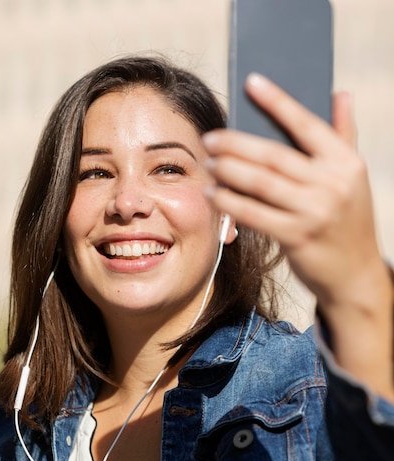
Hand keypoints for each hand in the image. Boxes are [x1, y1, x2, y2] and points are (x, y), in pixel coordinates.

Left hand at [203, 74, 392, 397]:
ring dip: (228, 171)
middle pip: (274, 156)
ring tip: (208, 164)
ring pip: (261, 184)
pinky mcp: (297, 237)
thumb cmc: (348, 222)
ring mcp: (315, 212)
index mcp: (347, 162)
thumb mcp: (353, 177)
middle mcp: (333, 184)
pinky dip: (230, 203)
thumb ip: (344, 135)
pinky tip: (213, 194)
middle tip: (210, 139)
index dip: (278, 102)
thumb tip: (341, 93)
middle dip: (236, 145)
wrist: (355, 274)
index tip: (251, 82)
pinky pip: (255, 214)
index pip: (307, 124)